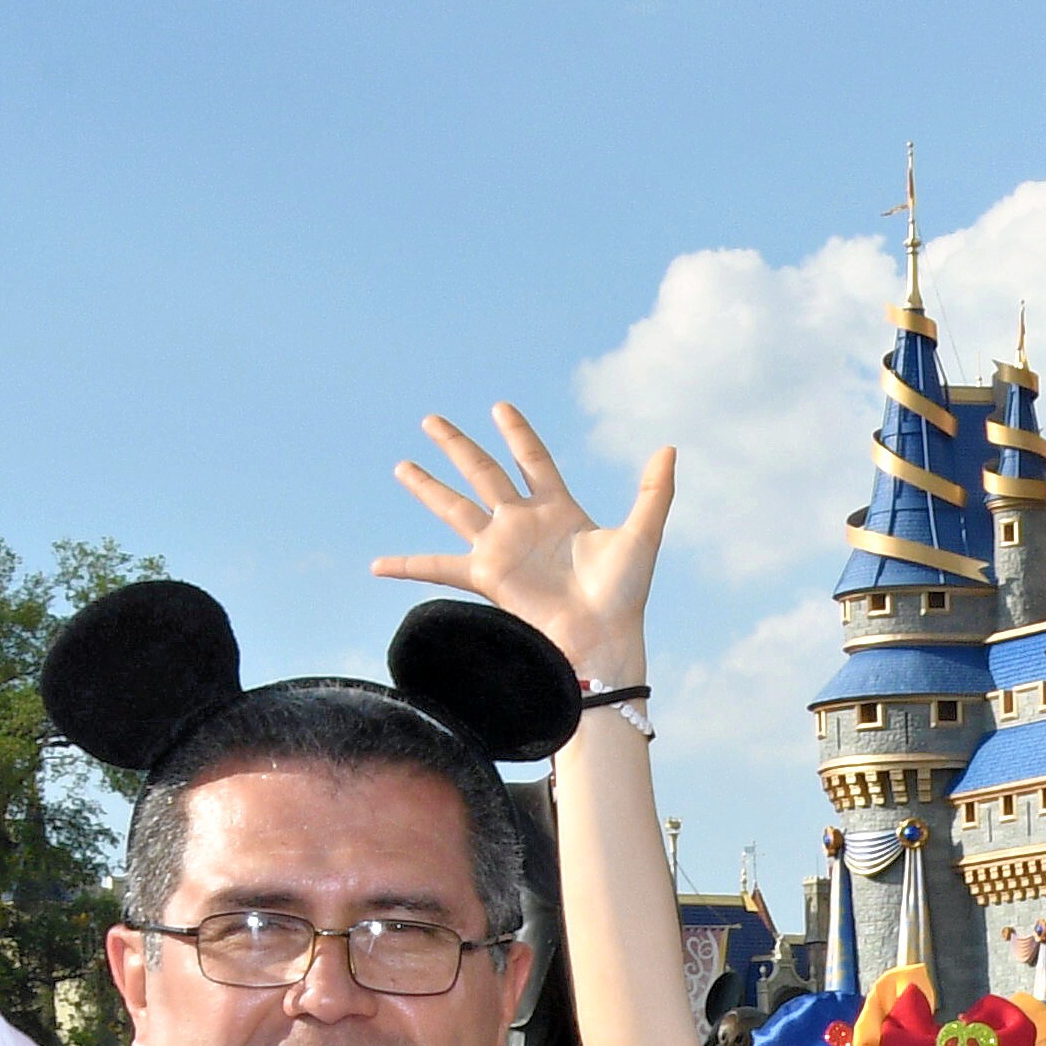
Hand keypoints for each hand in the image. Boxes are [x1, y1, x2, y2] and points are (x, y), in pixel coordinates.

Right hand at [372, 404, 672, 685]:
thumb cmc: (624, 594)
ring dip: (427, 486)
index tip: (500, 407)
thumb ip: (654, 491)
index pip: (532, 459)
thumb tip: (669, 449)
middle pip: (482, 472)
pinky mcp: (486, 575)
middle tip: (432, 420)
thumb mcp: (643, 534)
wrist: (602, 638)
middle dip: (458, 446)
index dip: (517, 434)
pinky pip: (438, 567)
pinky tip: (376, 566)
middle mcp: (523, 524)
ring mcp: (501, 548)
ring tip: (402, 466)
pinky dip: (407, 567)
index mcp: (558, 509)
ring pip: (455, 506)